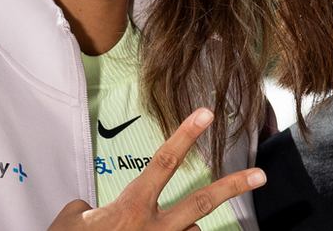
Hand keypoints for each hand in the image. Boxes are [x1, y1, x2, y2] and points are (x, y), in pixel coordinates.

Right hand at [48, 108, 265, 230]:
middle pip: (202, 201)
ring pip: (191, 230)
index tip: (206, 113)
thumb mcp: (72, 219)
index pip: (164, 162)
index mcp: (131, 207)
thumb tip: (98, 208)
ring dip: (183, 227)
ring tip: (153, 228)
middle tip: (260, 176)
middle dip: (234, 187)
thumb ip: (91, 206)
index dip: (186, 135)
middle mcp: (152, 228)